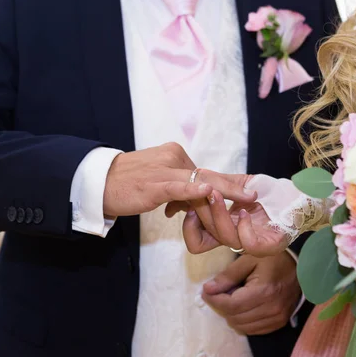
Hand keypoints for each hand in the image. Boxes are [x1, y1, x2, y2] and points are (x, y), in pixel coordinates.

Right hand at [103, 142, 256, 216]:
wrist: (99, 183)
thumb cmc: (129, 184)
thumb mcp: (159, 184)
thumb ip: (179, 190)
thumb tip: (196, 201)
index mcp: (175, 155)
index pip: (206, 171)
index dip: (229, 183)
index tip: (249, 191)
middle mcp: (174, 157)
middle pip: (209, 174)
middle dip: (234, 187)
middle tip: (256, 194)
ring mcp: (164, 170)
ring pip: (199, 182)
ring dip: (222, 195)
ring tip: (246, 198)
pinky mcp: (153, 184)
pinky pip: (177, 186)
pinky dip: (194, 190)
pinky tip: (208, 192)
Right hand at [166, 190, 288, 256]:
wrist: (298, 193)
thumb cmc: (270, 190)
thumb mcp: (237, 183)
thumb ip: (215, 183)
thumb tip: (189, 183)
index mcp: (225, 229)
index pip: (197, 242)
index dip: (188, 228)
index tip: (188, 204)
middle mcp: (235, 240)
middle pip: (203, 242)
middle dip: (200, 213)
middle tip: (203, 191)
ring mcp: (251, 244)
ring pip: (223, 239)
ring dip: (217, 214)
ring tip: (217, 194)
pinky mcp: (269, 245)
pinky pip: (247, 244)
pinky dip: (242, 226)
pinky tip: (243, 210)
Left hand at [203, 253, 299, 334]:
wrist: (302, 267)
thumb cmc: (274, 259)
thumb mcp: (249, 259)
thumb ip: (228, 275)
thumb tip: (208, 289)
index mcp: (263, 291)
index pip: (230, 305)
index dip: (214, 300)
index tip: (206, 291)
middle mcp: (271, 309)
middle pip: (234, 317)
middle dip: (221, 306)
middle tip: (218, 292)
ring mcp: (277, 318)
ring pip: (242, 326)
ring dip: (231, 315)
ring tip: (232, 298)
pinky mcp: (279, 323)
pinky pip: (253, 330)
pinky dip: (243, 321)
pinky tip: (243, 307)